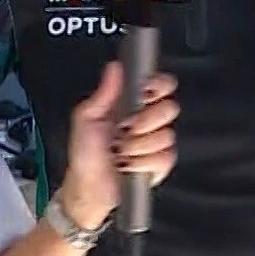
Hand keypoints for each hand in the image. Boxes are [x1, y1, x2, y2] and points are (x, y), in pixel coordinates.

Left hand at [56, 62, 178, 229]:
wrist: (88, 187)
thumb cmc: (85, 153)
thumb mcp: (87, 118)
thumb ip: (104, 92)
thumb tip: (115, 68)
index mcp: (132, 104)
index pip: (160, 85)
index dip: (159, 86)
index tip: (146, 93)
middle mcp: (147, 121)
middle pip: (169, 108)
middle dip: (145, 121)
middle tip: (126, 129)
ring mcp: (156, 143)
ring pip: (166, 136)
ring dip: (138, 146)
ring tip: (122, 152)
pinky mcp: (161, 164)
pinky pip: (165, 157)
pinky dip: (143, 163)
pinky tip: (130, 165)